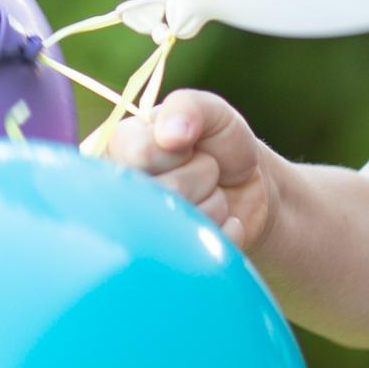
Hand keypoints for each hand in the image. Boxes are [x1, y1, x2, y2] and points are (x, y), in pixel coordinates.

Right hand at [107, 91, 275, 255]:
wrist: (253, 186)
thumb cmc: (220, 143)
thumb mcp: (211, 112)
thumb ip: (189, 107)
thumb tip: (170, 134)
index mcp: (115, 151)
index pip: (139, 153)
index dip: (176, 151)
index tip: (185, 145)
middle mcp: (120, 193)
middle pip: (165, 191)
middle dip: (201, 176)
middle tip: (205, 170)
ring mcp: (143, 232)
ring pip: (184, 222)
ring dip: (214, 203)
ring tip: (210, 194)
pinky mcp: (170, 260)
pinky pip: (202, 250)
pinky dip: (226, 231)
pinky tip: (220, 222)